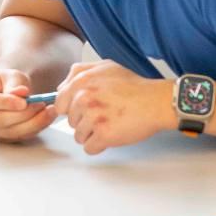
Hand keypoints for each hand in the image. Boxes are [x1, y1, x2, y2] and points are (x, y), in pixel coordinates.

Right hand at [0, 68, 55, 141]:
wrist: (10, 92)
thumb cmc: (6, 82)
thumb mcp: (11, 76)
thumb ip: (14, 84)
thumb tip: (21, 93)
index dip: (3, 103)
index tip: (23, 101)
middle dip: (23, 114)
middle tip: (40, 104)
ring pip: (11, 132)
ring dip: (33, 123)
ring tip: (49, 110)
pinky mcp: (4, 137)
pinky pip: (20, 136)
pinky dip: (36, 128)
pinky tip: (47, 117)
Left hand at [49, 60, 175, 154]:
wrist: (156, 102)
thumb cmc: (134, 87)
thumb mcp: (106, 67)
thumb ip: (80, 72)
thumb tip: (61, 88)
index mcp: (82, 82)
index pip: (59, 104)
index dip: (72, 110)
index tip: (86, 110)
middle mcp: (84, 98)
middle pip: (70, 122)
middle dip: (84, 122)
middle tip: (105, 115)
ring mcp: (93, 117)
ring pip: (79, 136)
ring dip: (93, 134)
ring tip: (110, 124)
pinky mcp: (104, 134)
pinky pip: (89, 148)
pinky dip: (99, 146)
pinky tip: (112, 135)